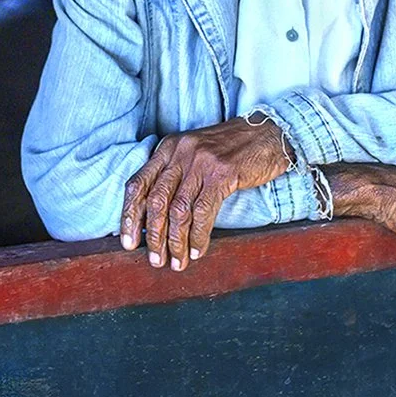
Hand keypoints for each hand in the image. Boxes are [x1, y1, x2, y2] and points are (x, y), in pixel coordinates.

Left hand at [120, 116, 288, 271]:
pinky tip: (198, 250)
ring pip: (178, 209)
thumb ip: (174, 176)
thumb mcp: (194, 154)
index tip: (128, 242)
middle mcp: (180, 152)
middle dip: (153, 235)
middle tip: (155, 260)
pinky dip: (198, 236)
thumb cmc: (230, 150)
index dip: (129, 216)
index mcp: (168, 147)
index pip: (137, 183)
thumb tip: (156, 219)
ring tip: (177, 261)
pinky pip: (203, 212)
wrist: (267, 135)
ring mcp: (201, 161)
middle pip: (156, 200)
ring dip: (175, 242)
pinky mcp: (223, 173)